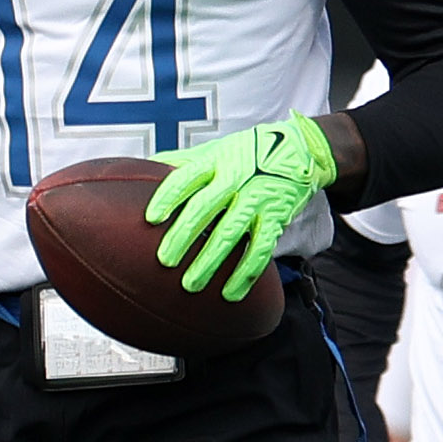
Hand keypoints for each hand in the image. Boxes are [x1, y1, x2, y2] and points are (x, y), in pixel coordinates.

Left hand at [147, 113, 335, 299]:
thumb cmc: (248, 152)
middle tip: (165, 261)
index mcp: (215, 162)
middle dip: (183, 235)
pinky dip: (246, 273)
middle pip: (205, 207)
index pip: (187, 178)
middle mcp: (235, 179)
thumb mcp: (215, 150)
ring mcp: (257, 198)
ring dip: (210, 261)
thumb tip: (143, 169)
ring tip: (190, 284)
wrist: (299, 149)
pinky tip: (231, 293)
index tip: (151, 218)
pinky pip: (261, 248)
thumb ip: (182, 162)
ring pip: (231, 233)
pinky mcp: (276, 216)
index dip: (168, 197)